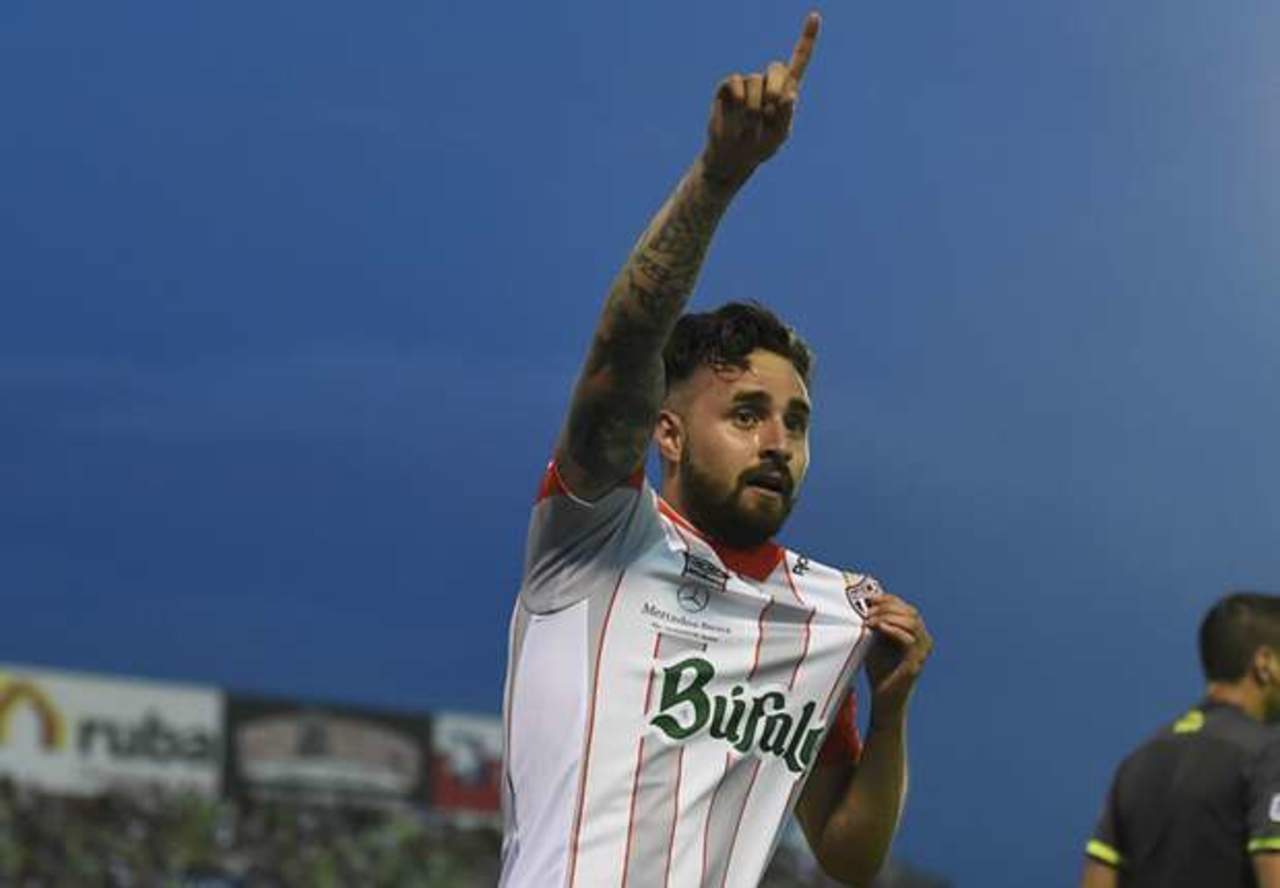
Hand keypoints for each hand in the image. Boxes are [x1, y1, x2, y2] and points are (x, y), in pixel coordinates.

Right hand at [701, 12, 820, 184]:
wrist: (733, 156)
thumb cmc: (760, 147)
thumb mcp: (778, 136)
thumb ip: (786, 116)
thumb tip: (789, 95)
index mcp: (785, 91)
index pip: (798, 61)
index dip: (807, 39)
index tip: (814, 16)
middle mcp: (766, 83)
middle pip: (776, 67)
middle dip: (775, 86)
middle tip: (772, 106)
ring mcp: (746, 85)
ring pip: (755, 80)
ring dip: (755, 105)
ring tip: (751, 124)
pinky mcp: (728, 88)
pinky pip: (736, 81)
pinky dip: (740, 97)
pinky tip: (739, 109)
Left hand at [864, 593, 932, 714]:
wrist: (884, 699)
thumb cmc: (880, 669)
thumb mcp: (877, 641)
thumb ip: (877, 624)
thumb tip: (866, 604)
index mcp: (916, 633)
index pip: (907, 608)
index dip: (889, 599)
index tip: (870, 599)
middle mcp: (924, 640)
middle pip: (910, 612)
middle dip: (887, 607)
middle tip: (867, 610)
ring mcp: (922, 652)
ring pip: (911, 622)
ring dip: (888, 616)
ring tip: (869, 620)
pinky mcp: (915, 663)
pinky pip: (908, 639)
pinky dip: (892, 629)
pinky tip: (877, 627)